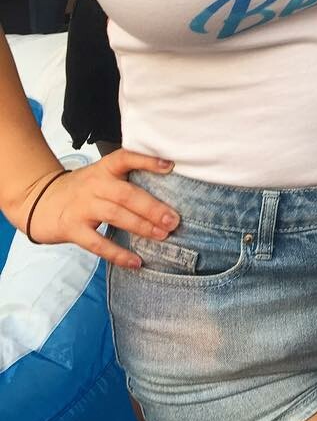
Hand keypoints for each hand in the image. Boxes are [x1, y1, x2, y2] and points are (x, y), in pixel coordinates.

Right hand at [25, 151, 178, 267]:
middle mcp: (94, 185)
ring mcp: (82, 207)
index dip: (148, 161)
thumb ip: (125, 179)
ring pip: (116, 215)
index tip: (170, 166)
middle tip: (174, 220)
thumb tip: (166, 192)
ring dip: (141, 226)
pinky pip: (98, 243)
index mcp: (104, 169)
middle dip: (153, 208)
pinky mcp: (72, 229)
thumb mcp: (100, 175)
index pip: (126, 158)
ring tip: (163, 235)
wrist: (38, 201)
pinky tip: (136, 262)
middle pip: (127, 194)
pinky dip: (118, 254)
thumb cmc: (81, 189)